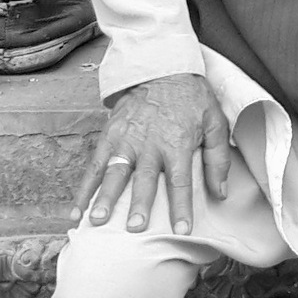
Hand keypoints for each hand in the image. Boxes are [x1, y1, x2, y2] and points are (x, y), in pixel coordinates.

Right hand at [71, 73, 230, 235]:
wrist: (162, 66)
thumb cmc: (191, 97)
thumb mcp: (214, 121)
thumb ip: (218, 158)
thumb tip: (220, 192)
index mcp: (177, 142)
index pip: (181, 180)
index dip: (182, 207)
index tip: (182, 231)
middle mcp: (150, 142)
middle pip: (145, 178)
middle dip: (140, 203)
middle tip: (135, 226)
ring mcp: (127, 138)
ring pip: (115, 171)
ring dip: (106, 196)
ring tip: (97, 219)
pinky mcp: (110, 134)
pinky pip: (95, 163)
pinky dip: (85, 187)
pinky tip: (77, 209)